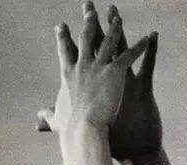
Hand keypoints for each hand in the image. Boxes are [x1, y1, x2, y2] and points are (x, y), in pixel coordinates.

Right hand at [37, 4, 147, 135]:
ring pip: (109, 42)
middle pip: (86, 38)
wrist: (83, 131)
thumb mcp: (56, 120)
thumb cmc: (69, 129)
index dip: (63, 38)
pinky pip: (129, 56)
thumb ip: (48, 116)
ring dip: (114, 28)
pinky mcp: (115, 73)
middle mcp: (83, 66)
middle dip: (88, 21)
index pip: (65, 52)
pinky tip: (148, 38)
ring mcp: (99, 68)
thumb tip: (38, 119)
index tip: (61, 26)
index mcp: (68, 76)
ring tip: (118, 19)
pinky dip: (140, 47)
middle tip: (89, 9)